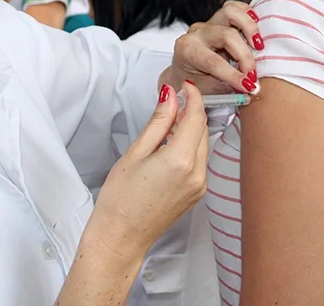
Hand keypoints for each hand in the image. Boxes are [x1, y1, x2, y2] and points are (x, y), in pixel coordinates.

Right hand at [85, 82, 208, 261]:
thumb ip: (158, 121)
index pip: (196, 117)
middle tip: (174, 100)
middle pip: (203, 130)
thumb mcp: (136, 152)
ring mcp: (200, 186)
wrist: (120, 237)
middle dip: (192, 112)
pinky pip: (199, 162)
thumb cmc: (120, 199)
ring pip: (203, 145)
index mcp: (180, 159)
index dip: (193, 97)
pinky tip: (171, 146)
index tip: (185, 86)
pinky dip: (190, 147)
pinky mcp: (197, 194)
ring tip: (168, 123)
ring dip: (191, 129)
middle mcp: (197, 173)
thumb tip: (170, 96)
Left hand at [160, 1, 262, 95]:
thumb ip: (229, 87)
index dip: (234, 75)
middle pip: (226, 36)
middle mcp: (196, 33)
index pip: (214, 61)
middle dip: (245, 57)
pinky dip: (247, 13)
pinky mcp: (219, 17)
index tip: (250, 87)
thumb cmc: (197, 83)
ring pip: (230, 12)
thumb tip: (252, 87)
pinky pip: (235, 7)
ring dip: (249, 28)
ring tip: (258, 45)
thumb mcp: (209, 91)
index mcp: (187, 51)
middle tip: (254, 74)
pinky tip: (257, 25)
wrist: (186, 74)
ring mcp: (208, 22)